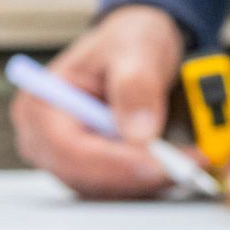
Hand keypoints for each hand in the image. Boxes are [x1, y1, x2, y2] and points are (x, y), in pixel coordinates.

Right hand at [11, 4, 185, 200]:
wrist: (137, 46)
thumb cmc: (128, 40)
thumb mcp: (136, 49)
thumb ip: (136, 85)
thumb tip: (139, 132)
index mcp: (41, 105)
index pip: (70, 150)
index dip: (115, 164)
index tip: (160, 164)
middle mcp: (43, 138)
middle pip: (85, 177)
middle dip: (137, 176)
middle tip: (186, 167)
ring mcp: (64, 158)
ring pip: (104, 189)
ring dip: (147, 182)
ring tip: (188, 161)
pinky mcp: (89, 169)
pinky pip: (116, 188)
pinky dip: (148, 181)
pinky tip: (175, 164)